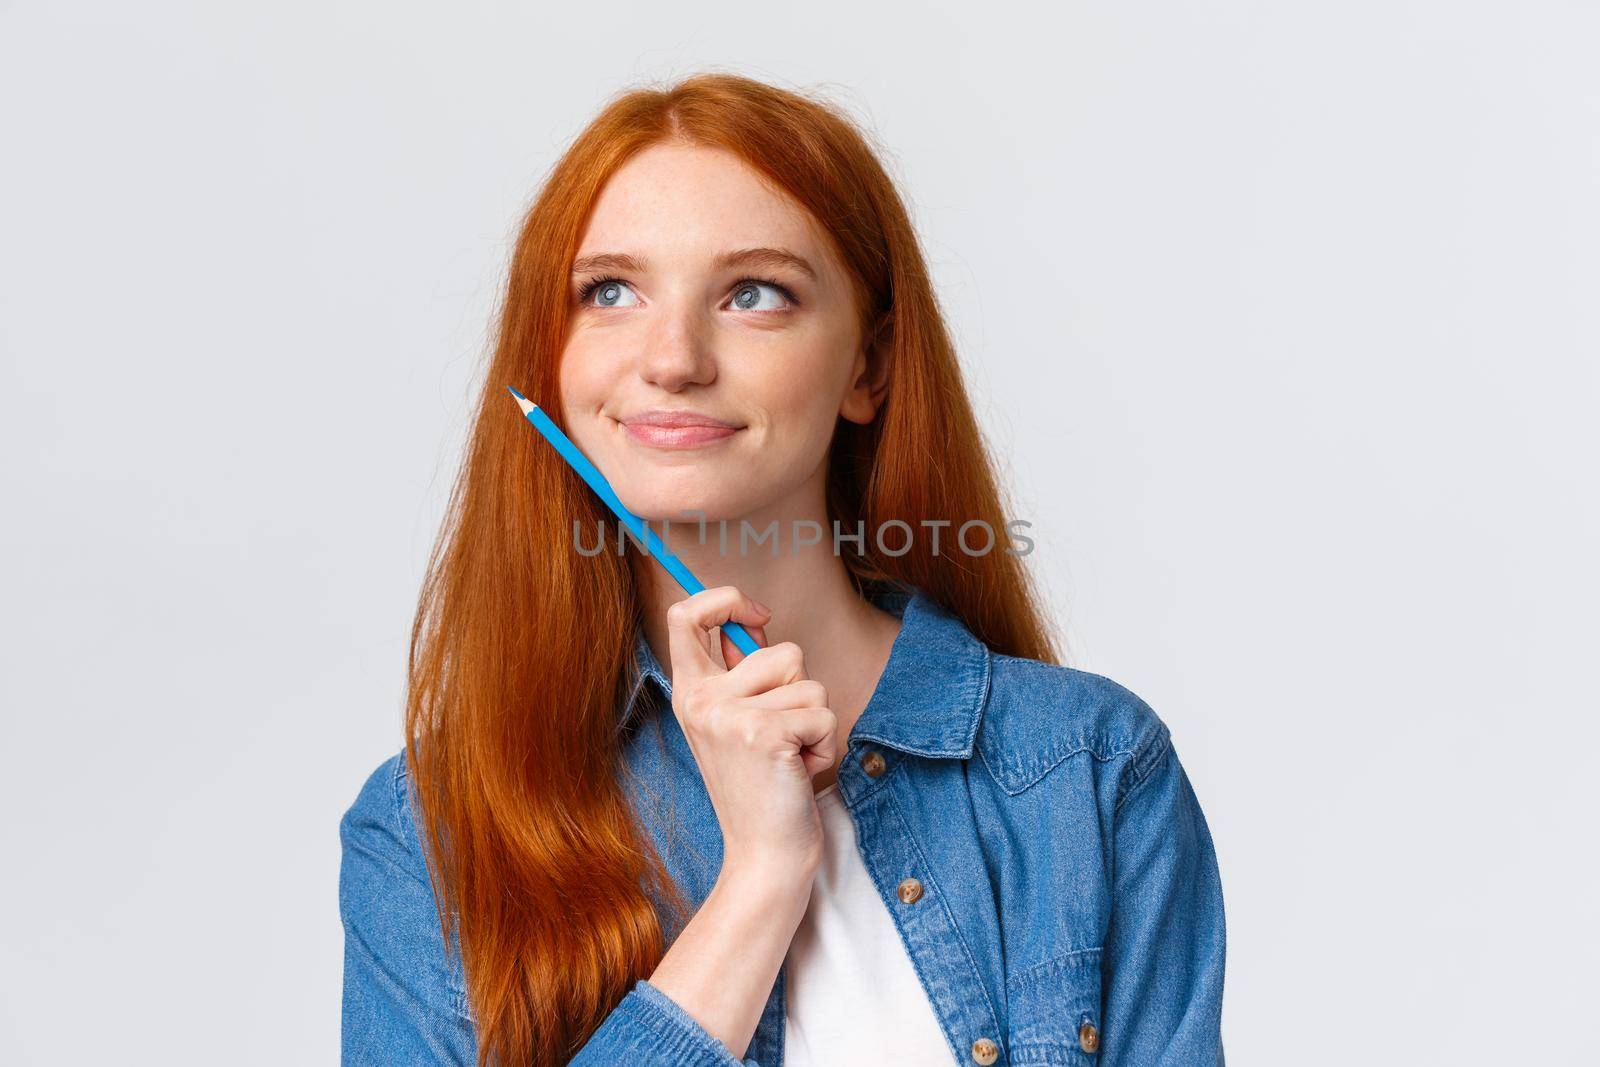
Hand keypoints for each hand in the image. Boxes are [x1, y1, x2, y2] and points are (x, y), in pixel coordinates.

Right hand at [665, 586, 837, 881]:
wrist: (765, 855)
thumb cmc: (762, 787)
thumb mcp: (735, 724)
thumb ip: (739, 675)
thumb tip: (754, 624)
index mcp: (689, 692)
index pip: (685, 614)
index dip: (725, 599)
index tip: (757, 617)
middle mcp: (701, 699)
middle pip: (781, 650)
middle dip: (801, 692)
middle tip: (780, 737)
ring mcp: (729, 715)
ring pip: (809, 683)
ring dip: (814, 721)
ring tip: (789, 757)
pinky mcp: (764, 733)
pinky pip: (822, 713)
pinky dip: (824, 743)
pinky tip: (798, 771)